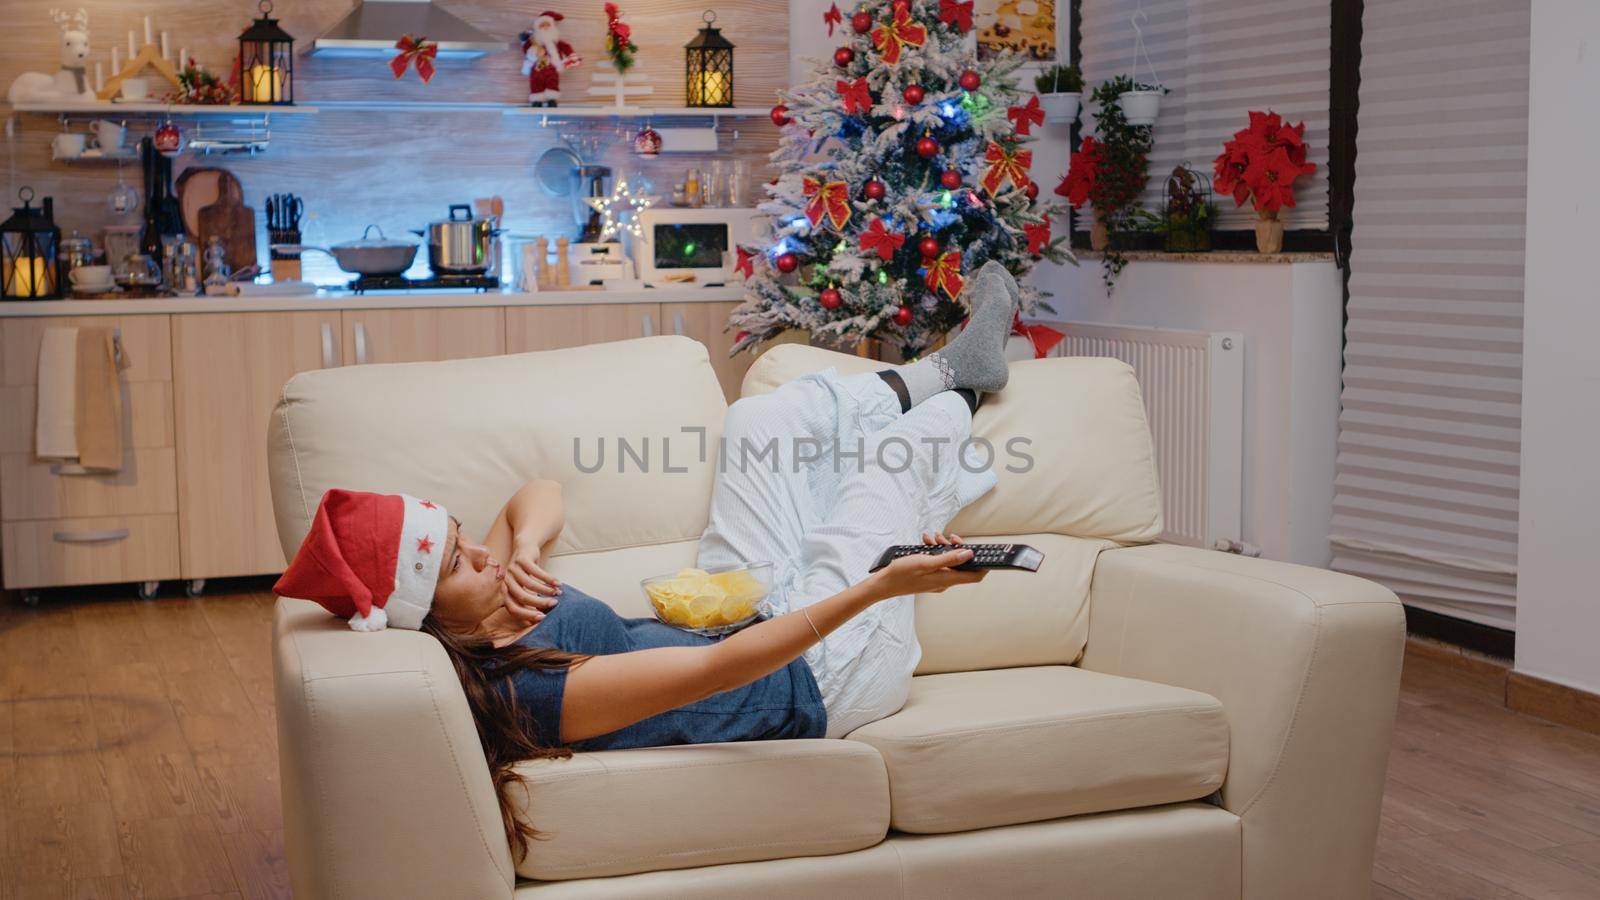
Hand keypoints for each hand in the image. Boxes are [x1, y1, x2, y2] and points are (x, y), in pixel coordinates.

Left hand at [503, 544, 561, 623]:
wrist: (524, 547)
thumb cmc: (526, 572)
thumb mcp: (524, 587)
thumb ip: (527, 602)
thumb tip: (539, 620)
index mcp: (504, 592)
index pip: (513, 609)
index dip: (527, 615)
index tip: (543, 617)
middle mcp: (506, 581)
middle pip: (521, 597)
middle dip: (539, 603)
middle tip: (554, 604)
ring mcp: (512, 569)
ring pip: (529, 585)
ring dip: (546, 590)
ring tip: (558, 593)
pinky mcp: (521, 559)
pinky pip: (536, 572)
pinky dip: (549, 579)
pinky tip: (558, 583)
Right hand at [868, 532, 985, 600]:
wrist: (884, 583)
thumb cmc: (903, 573)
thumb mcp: (926, 562)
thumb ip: (949, 558)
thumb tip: (969, 555)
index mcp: (947, 579)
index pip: (974, 576)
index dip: (983, 565)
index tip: (986, 553)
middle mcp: (945, 581)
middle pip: (961, 565)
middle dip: (956, 548)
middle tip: (947, 537)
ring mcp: (936, 579)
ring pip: (948, 561)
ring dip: (942, 547)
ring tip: (931, 537)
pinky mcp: (929, 576)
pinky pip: (938, 562)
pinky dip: (934, 552)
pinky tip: (925, 543)